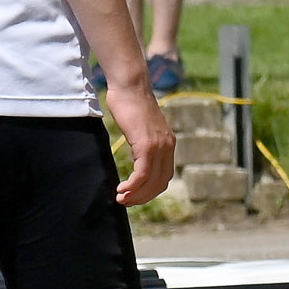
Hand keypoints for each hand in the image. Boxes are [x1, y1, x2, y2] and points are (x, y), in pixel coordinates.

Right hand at [108, 78, 177, 205]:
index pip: (164, 176)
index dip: (150, 190)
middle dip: (143, 197)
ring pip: (151, 181)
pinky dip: (133, 185)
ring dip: (136, 194)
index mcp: (168, 143)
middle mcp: (167, 146)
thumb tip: (137, 150)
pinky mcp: (146, 144)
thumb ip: (143, 139)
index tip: (134, 195)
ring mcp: (159, 146)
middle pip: (160, 182)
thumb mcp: (140, 126)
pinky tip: (121, 188)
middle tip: (125, 202)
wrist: (130, 86)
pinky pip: (142, 173)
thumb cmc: (129, 102)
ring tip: (121, 199)